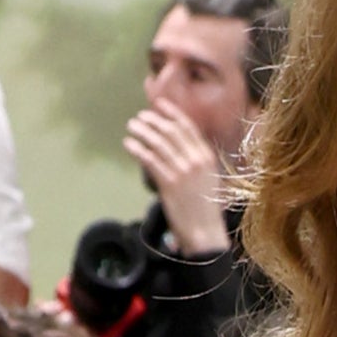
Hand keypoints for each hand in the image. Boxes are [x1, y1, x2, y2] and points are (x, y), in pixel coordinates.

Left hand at [122, 102, 225, 255]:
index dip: (172, 113)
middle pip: (171, 131)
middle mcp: (195, 159)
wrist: (205, 232)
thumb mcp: (207, 178)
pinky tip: (129, 144)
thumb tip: (176, 146)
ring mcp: (182, 170)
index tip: (159, 104)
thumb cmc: (205, 208)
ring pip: (159, 143)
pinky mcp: (169, 183)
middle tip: (140, 117)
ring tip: (132, 127)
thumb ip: (195, 160)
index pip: (188, 127)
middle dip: (153, 120)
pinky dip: (138, 149)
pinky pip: (150, 160)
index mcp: (207, 156)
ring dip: (142, 131)